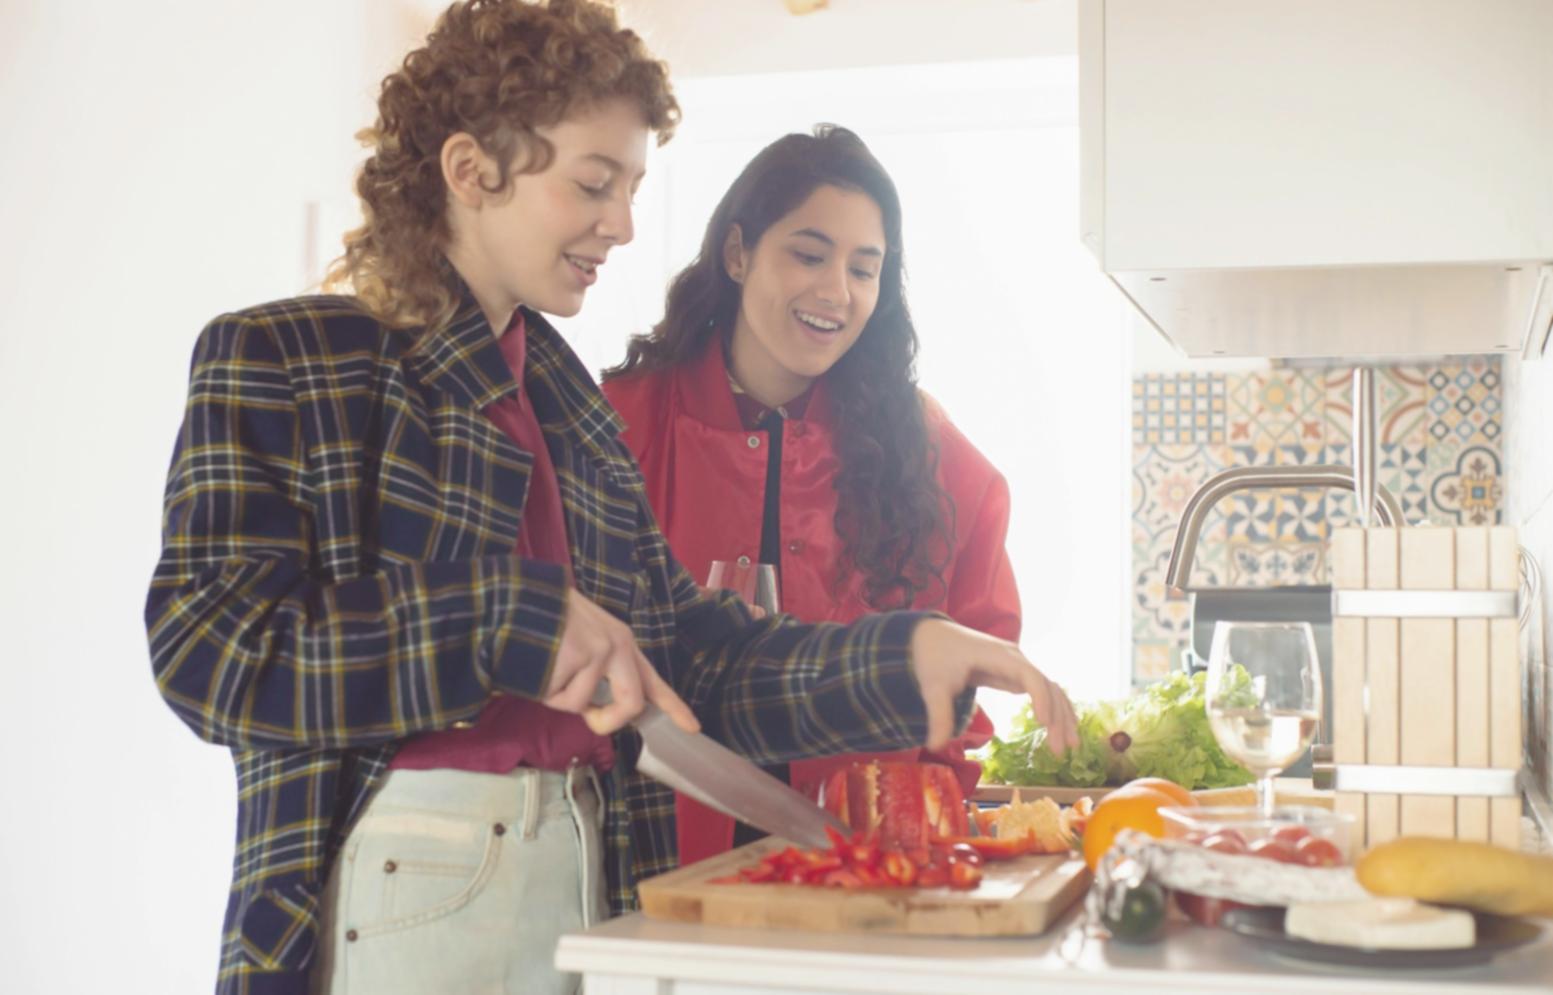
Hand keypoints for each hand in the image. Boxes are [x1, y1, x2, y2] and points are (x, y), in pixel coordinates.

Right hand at [541, 589, 699, 735]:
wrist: (511, 601)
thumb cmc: (540, 624)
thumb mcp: (580, 642)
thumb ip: (598, 673)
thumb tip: (600, 708)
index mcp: (620, 642)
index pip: (651, 680)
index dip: (673, 706)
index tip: (693, 727)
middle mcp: (618, 645)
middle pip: (630, 703)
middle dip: (607, 720)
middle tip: (589, 719)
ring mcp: (600, 650)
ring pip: (583, 705)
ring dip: (558, 697)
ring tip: (543, 667)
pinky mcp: (579, 657)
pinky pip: (562, 698)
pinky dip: (544, 691)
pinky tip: (535, 664)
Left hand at [909, 619, 1078, 753]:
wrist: (932, 636)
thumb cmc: (933, 657)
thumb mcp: (933, 686)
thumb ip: (939, 715)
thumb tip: (935, 746)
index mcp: (998, 656)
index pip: (1029, 675)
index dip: (1040, 698)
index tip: (1044, 723)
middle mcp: (1015, 658)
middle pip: (1046, 685)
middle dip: (1057, 717)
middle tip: (1059, 751)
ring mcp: (1018, 665)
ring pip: (1050, 689)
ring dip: (1062, 715)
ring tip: (1070, 746)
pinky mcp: (1015, 674)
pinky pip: (1042, 690)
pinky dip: (1055, 708)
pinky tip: (1063, 729)